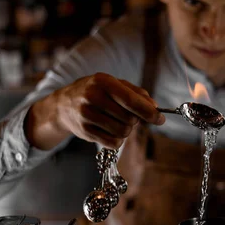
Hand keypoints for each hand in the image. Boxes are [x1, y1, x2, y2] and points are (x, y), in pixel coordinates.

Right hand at [26, 73, 164, 149]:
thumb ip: (136, 93)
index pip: (131, 100)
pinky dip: (118, 140)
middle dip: (135, 120)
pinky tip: (111, 131)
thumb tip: (154, 107)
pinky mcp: (84, 131)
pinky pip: (113, 143)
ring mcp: (86, 115)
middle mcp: (92, 97)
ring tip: (117, 122)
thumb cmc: (96, 92)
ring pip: (123, 132)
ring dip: (126, 130)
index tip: (160, 120)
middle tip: (129, 116)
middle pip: (129, 118)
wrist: (64, 105)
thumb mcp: (114, 84)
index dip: (149, 112)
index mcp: (103, 81)